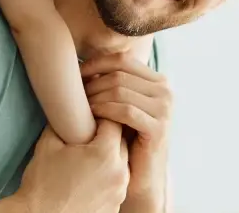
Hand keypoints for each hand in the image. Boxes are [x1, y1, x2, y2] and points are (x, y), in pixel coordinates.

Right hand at [16, 118, 129, 212]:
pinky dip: (107, 179)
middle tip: (86, 138)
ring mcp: (119, 193)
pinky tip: (88, 180)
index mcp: (105, 154)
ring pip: (122, 165)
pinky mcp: (115, 207)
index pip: (113, 122)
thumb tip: (69, 111)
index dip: (100, 117)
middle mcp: (119, 174)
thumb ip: (63, 122)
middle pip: (122, 142)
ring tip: (87, 161)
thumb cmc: (42, 185)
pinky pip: (117, 185)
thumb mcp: (48, 144)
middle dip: (107, 137)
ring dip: (110, 159)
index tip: (88, 119)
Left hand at [81, 52, 172, 212]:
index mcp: (157, 80)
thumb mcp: (120, 105)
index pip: (122, 60)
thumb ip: (112, 83)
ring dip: (94, 98)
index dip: (94, 64)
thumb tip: (80, 60)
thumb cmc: (125, 140)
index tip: (74, 76)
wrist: (140, 178)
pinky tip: (90, 119)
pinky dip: (104, 111)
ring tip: (79, 109)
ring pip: (120, 90)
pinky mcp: (159, 127)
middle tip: (73, 97)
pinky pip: (125, 110)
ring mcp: (165, 109)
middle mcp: (165, 91)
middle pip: (119, 74)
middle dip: (92, 83)